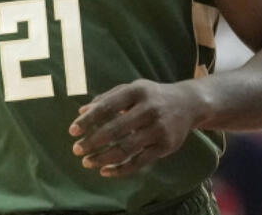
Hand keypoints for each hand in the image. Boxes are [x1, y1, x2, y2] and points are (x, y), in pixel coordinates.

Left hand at [68, 80, 203, 177]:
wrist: (189, 104)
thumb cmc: (153, 96)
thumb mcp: (132, 89)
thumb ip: (107, 98)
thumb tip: (81, 112)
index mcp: (137, 91)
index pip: (107, 106)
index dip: (88, 120)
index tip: (72, 131)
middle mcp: (149, 109)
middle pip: (115, 129)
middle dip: (93, 142)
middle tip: (77, 150)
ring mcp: (158, 128)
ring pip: (126, 148)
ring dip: (103, 158)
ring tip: (87, 162)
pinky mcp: (165, 146)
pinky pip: (140, 162)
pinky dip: (121, 169)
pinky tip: (105, 172)